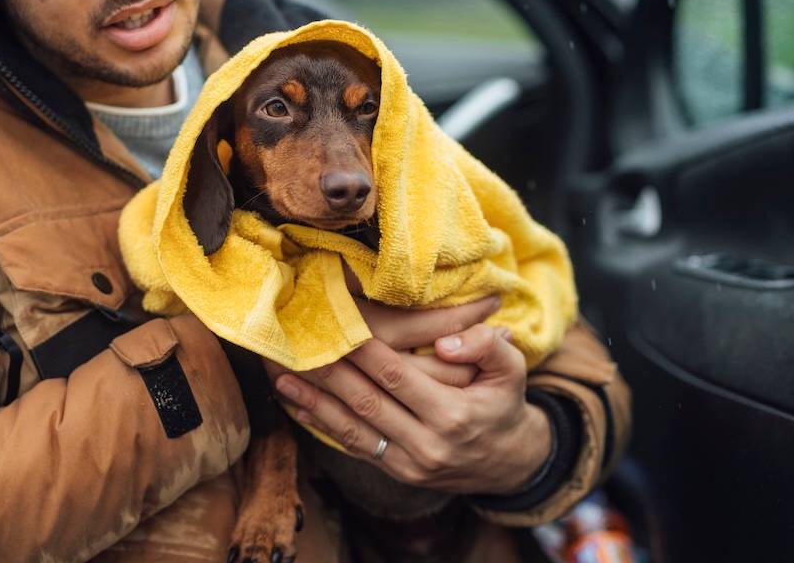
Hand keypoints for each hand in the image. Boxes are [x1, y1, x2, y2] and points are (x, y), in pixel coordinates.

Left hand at [265, 298, 551, 493]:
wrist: (509, 463)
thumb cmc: (503, 405)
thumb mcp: (512, 371)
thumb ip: (488, 348)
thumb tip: (446, 342)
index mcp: (453, 415)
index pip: (397, 376)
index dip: (363, 350)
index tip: (334, 324)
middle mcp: (426, 444)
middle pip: (365, 401)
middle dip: (327, 372)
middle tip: (295, 343)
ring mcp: (407, 463)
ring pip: (351, 428)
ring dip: (313, 401)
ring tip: (281, 374)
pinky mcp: (394, 471)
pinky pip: (352, 446)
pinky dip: (322, 425)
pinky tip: (295, 406)